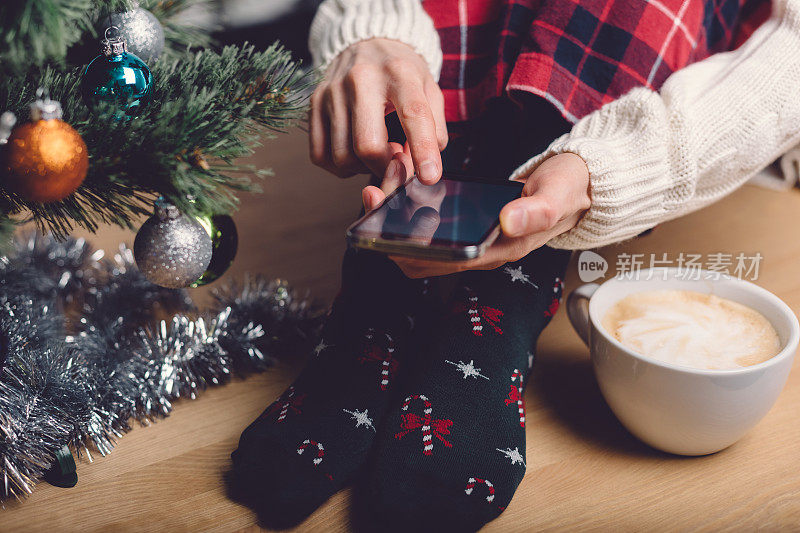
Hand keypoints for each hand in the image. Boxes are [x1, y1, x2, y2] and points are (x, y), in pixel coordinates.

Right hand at [309, 38, 447, 181]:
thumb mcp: (429, 91)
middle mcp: (362, 78)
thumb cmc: (401, 72)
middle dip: (385, 167)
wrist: (367, 42)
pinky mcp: (314, 103)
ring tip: (376, 153)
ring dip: (363, 168)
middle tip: (395, 162)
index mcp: (399, 72)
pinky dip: (340, 167)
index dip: (422, 151)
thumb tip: (421, 169)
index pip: (412, 115)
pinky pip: (320, 155)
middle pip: (367, 145)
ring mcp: (332, 91)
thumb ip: (433, 130)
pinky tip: (354, 154)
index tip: (429, 177)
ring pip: (342, 156)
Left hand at [362, 153, 590, 277]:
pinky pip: (428, 218)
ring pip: (419, 235)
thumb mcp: (558, 195)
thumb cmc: (568, 190)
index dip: (407, 245)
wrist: (577, 185)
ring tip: (390, 172)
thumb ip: (536, 211)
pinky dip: (410, 198)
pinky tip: (403, 173)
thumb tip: (507, 222)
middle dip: (390, 224)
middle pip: (419, 252)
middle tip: (378, 186)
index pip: (441, 261)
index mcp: (497, 251)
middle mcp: (478, 251)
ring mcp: (470, 238)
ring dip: (396, 208)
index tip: (383, 217)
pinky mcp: (465, 222)